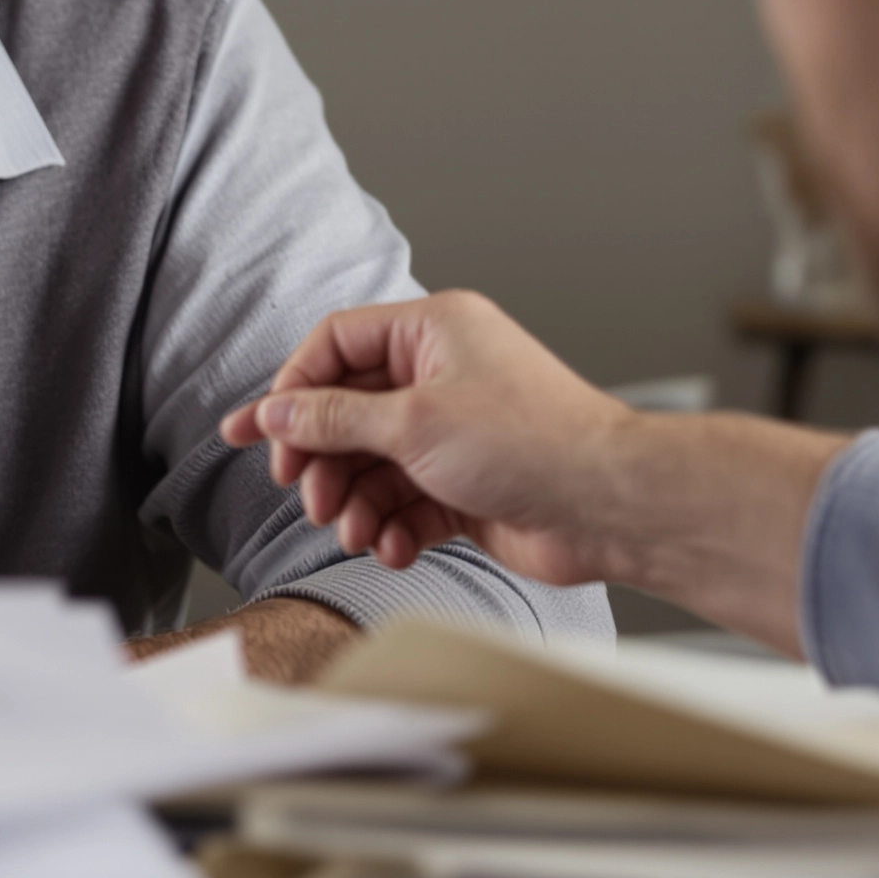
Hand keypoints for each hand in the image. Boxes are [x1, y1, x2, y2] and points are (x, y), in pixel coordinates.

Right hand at [218, 291, 639, 588]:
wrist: (611, 507)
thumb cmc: (533, 443)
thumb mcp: (412, 422)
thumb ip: (333, 417)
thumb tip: (276, 409)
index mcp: (431, 332)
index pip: (336, 344)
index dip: (295, 387)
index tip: (267, 430)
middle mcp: (441, 376)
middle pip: (347, 411)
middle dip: (322, 457)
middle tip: (304, 489)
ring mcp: (453, 432)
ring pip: (371, 464)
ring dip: (353, 501)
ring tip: (351, 529)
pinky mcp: (464, 485)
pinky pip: (403, 502)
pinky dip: (390, 526)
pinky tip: (391, 545)